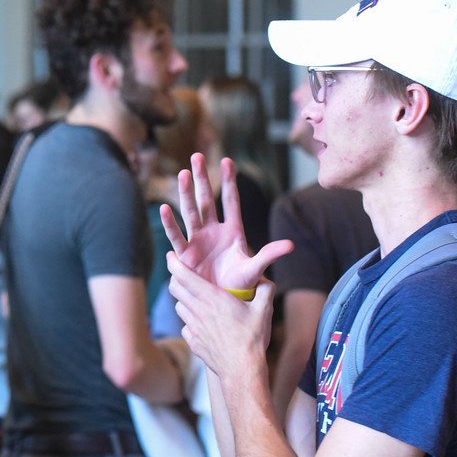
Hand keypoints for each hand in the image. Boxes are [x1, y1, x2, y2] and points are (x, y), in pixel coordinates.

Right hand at [160, 153, 292, 289]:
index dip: (229, 181)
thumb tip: (291, 245)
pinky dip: (170, 223)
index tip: (227, 160)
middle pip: (207, 199)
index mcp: (233, 231)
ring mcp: (198, 240)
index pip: (231, 201)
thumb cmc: (240, 284)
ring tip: (183, 173)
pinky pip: (177, 235)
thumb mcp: (255, 268)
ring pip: (190, 211)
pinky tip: (165, 208)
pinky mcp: (185, 254)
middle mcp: (213, 230)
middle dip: (202, 178)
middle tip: (196, 156)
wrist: (223, 300)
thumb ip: (269, 254)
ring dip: (186, 193)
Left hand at [168, 250, 282, 379]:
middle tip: (183, 275)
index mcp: (212, 298)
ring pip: (179, 307)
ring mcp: (193, 327)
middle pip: (175, 289)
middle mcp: (198, 311)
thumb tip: (265, 279)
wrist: (241, 370)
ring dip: (184, 300)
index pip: (183, 275)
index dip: (174, 263)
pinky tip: (203, 324)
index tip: (171, 256)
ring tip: (196, 299)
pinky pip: (186, 326)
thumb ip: (265, 290)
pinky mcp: (193, 342)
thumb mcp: (264, 310)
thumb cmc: (252, 339)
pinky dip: (190, 322)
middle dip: (176, 278)